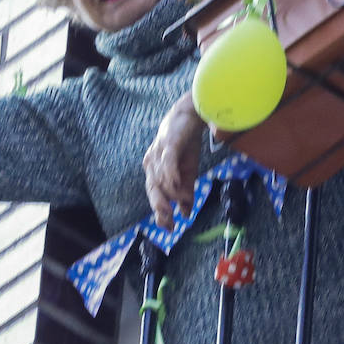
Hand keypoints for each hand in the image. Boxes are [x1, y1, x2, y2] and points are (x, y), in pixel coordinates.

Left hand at [143, 93, 204, 229]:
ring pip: (162, 179)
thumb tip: (186, 214)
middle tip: (170, 223)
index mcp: (154, 171)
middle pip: (153, 189)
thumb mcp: (189, 172)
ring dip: (173, 193)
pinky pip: (167, 162)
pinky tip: (175, 186)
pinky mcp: (169, 144)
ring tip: (184, 201)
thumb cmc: (187, 144)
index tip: (169, 228)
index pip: (154, 195)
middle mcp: (152, 163)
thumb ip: (187, 192)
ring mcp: (159, 153)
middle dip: (160, 208)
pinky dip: (170, 175)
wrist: (191, 115)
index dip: (160, 212)